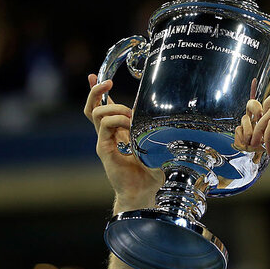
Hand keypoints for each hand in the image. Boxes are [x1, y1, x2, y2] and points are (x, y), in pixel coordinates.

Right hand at [84, 74, 163, 209]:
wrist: (144, 192)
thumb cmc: (153, 171)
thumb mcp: (159, 144)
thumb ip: (160, 130)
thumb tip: (176, 116)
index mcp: (118, 132)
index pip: (103, 108)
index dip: (98, 92)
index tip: (97, 76)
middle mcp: (108, 135)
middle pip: (93, 108)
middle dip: (97, 92)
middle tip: (109, 82)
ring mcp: (104, 141)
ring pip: (97, 114)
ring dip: (114, 108)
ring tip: (130, 114)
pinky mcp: (104, 149)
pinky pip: (104, 127)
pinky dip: (116, 121)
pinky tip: (129, 125)